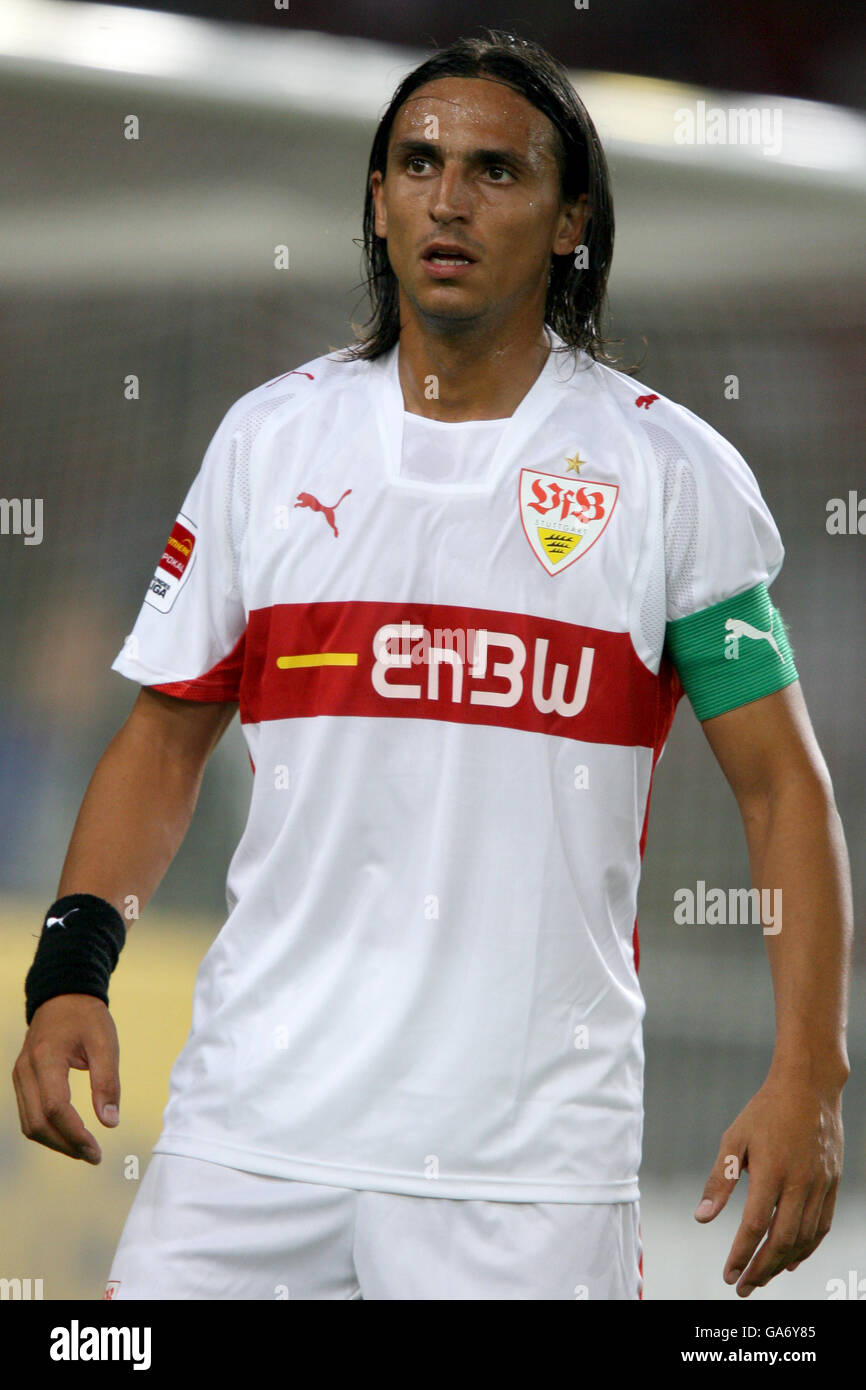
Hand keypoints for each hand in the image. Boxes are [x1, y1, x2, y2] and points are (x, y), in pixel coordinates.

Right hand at [12, 994, 119, 1162]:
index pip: (54, 1108)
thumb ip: (107, 1081)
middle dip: (65, 1145)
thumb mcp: (105, 1042)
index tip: (97, 1151)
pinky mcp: (21, 1081)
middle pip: (37, 1123)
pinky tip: (70, 1135)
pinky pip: (29, 1115)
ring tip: (85, 1150)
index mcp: (46, 1058)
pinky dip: (48, 1130)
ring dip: (56, 1142)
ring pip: (29, 1124)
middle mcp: (25, 1070)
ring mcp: (19, 1076)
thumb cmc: (87, 1017)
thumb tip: (110, 1122)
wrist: (62, 997)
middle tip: (94, 1156)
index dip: (74, 1134)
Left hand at [694, 1069, 842, 1296]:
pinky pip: (821, 1226)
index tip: (728, 1274)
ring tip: (762, 1277)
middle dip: (761, 1269)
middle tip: (743, 1287)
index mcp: (772, 1172)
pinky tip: (791, 1260)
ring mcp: (820, 1185)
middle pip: (782, 1241)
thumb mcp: (734, 1139)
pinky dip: (807, 1248)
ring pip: (804, 1239)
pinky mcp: (832, 1184)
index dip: (741, 1254)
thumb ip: (719, 1181)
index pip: (755, 1226)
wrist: (809, 1087)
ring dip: (782, 1263)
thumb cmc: (765, 1111)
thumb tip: (701, 1218)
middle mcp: (799, 1183)